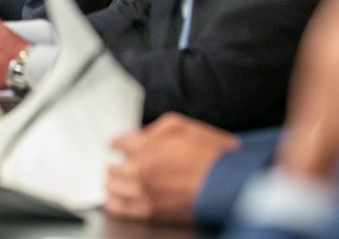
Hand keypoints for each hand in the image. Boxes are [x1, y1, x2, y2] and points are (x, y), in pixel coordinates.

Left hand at [105, 112, 239, 223]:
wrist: (227, 183)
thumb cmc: (210, 154)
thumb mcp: (183, 126)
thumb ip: (155, 129)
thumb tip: (140, 135)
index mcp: (146, 146)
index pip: (117, 143)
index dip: (117, 144)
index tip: (116, 146)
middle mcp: (140, 169)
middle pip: (111, 167)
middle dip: (115, 164)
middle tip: (118, 164)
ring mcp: (143, 192)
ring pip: (111, 188)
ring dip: (113, 183)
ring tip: (116, 182)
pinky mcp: (150, 212)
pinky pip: (119, 209)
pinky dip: (114, 203)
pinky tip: (115, 200)